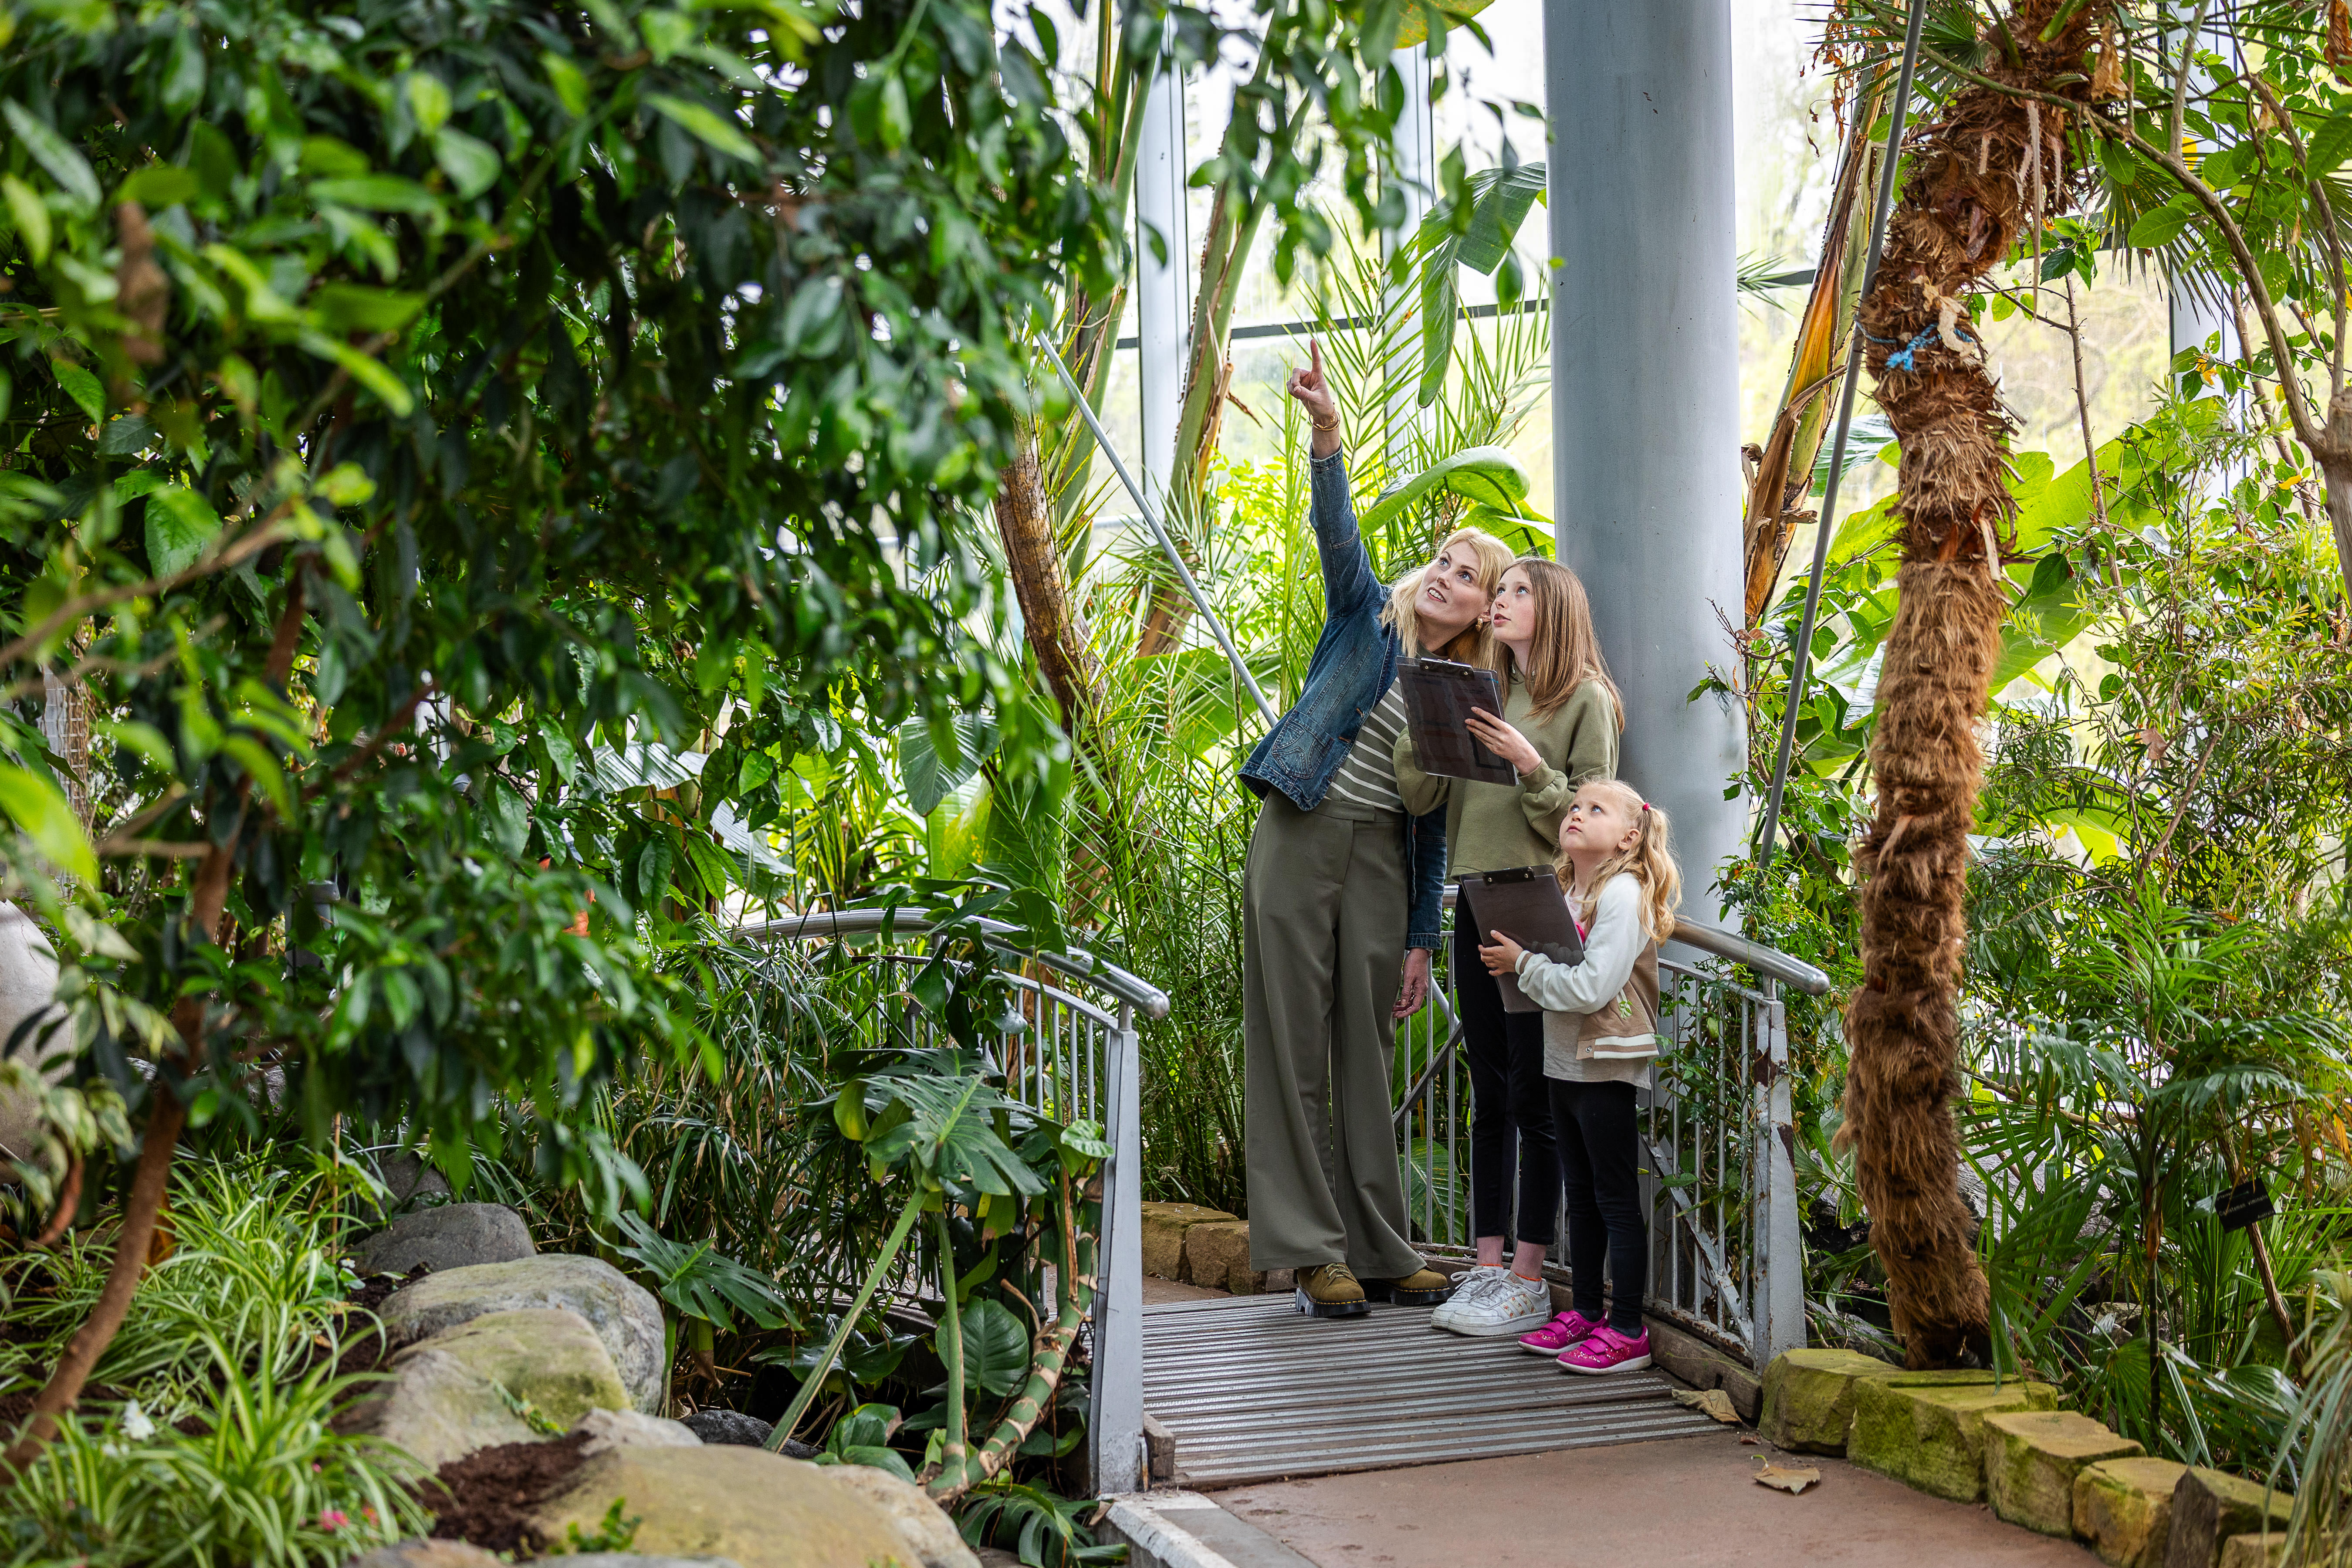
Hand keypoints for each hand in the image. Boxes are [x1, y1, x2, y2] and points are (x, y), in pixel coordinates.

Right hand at [1287, 336, 1340, 456]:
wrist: (1320, 413)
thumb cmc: (1323, 404)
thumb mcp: (1315, 399)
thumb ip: (1305, 394)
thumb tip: (1295, 389)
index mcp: (1318, 375)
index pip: (1316, 361)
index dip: (1314, 351)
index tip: (1312, 340)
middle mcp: (1310, 375)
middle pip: (1296, 371)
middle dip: (1294, 381)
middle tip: (1297, 391)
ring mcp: (1303, 381)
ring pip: (1291, 379)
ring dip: (1292, 388)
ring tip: (1299, 396)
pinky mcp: (1298, 386)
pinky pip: (1289, 385)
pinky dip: (1290, 391)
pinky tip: (1297, 396)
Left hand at [1394, 946, 1430, 1018]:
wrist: (1418, 953)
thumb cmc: (1414, 963)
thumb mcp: (1408, 977)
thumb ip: (1406, 991)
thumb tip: (1404, 1003)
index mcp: (1421, 990)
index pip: (1415, 1007)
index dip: (1407, 1013)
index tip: (1398, 1016)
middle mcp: (1421, 990)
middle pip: (1413, 1005)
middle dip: (1404, 1011)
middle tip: (1394, 1014)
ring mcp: (1419, 987)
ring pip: (1412, 1001)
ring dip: (1403, 1006)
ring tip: (1394, 1008)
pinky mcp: (1416, 984)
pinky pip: (1411, 995)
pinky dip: (1405, 999)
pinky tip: (1398, 1001)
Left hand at [1465, 708, 1542, 775]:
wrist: (1522, 754)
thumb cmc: (1519, 741)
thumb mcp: (1511, 729)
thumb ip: (1500, 725)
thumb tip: (1489, 720)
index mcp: (1505, 728)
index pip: (1490, 718)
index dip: (1481, 713)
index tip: (1474, 709)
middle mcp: (1500, 736)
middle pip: (1483, 727)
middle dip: (1474, 723)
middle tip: (1467, 720)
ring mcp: (1496, 743)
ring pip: (1482, 735)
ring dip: (1474, 730)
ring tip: (1469, 726)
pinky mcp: (1494, 749)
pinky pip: (1484, 742)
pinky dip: (1479, 737)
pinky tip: (1476, 734)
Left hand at [1478, 930, 1525, 975]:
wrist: (1522, 961)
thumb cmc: (1516, 951)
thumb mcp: (1507, 941)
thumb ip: (1499, 936)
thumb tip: (1492, 932)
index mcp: (1496, 952)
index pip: (1484, 951)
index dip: (1480, 948)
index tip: (1480, 946)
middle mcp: (1496, 959)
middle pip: (1484, 958)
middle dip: (1482, 954)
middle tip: (1482, 952)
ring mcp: (1499, 964)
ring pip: (1488, 964)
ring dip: (1485, 961)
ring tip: (1486, 959)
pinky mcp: (1503, 969)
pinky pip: (1495, 973)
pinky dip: (1492, 972)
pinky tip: (1490, 971)